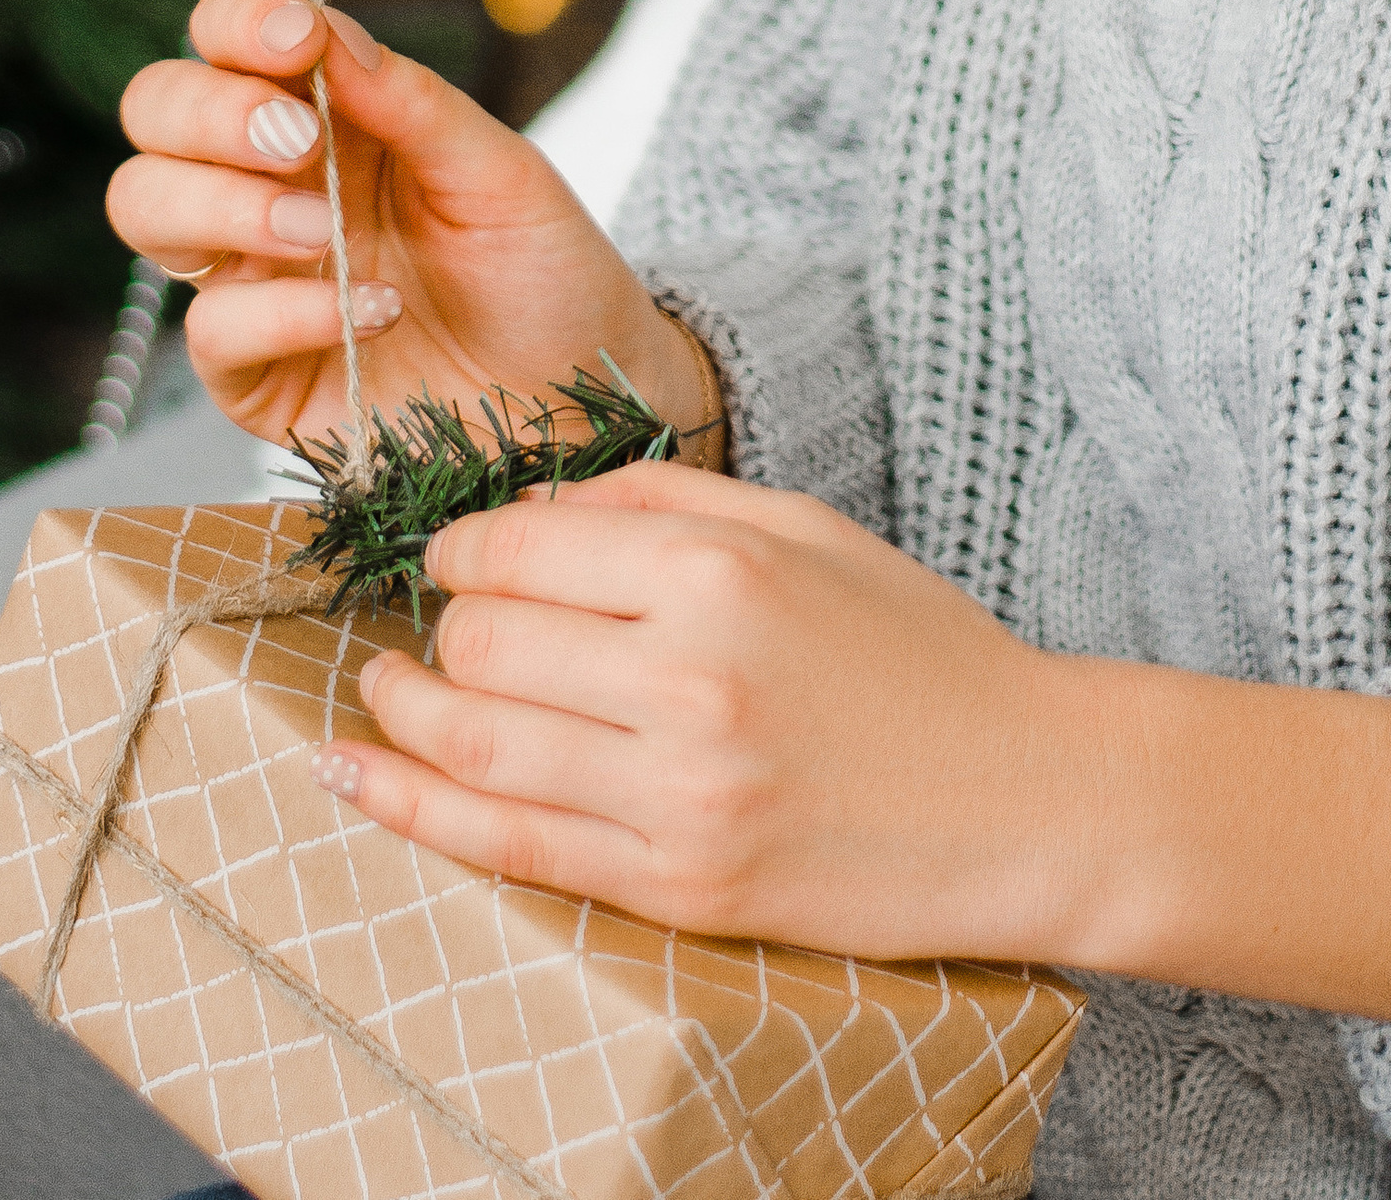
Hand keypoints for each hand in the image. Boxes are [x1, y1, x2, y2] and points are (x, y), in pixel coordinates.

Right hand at [108, 0, 717, 460]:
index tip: (294, 40)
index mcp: (330, 112)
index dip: (238, 19)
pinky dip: (283, 312)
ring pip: (145, 205)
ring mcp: (253, 275)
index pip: (229, 34)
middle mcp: (271, 183)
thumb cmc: (543, 273)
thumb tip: (323, 31)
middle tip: (299, 139)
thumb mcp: (500, 170)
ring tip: (322, 230)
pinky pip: (210, 329)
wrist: (582, 397)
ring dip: (226, 203)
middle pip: (157, 109)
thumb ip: (411, 101)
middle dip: (210, 111)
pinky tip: (367, 312)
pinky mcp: (254, 374)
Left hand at [311, 462, 1390, 1041]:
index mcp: (723, 573)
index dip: (460, 549)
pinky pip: (511, 848)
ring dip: (404, 716)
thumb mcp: (808, 531)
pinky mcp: (680, 888)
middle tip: (438, 628)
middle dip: (436, 630)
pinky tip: (361, 777)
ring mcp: (680, 797)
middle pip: (483, 645)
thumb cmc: (921, 654)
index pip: (521, 549)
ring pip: (477, 747)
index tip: (452, 556)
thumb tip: (532, 503)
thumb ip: (665, 502)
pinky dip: (415, 810)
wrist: (1029, 799)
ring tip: (383, 696)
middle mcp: (690, 681)